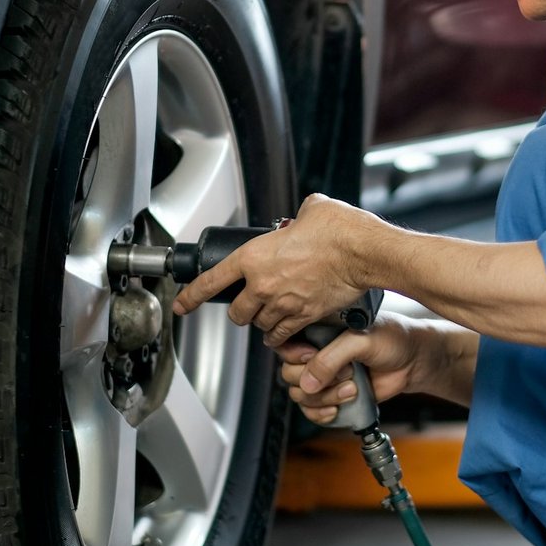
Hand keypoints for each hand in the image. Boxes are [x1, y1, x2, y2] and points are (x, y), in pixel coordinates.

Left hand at [171, 194, 381, 345]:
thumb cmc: (339, 230)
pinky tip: (288, 329)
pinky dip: (283, 335)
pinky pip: (283, 335)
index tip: (182, 305)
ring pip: (260, 326)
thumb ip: (298, 217)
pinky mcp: (305, 317)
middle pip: (237, 313)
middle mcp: (263, 284)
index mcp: (254, 255)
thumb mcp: (311, 210)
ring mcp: (283, 304)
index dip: (191, 296)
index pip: (211, 281)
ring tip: (272, 314)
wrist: (363, 251)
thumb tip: (304, 217)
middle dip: (242, 310)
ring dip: (263, 322)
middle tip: (250, 303)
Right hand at [274, 311, 427, 425]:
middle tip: (345, 372)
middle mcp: (316, 352)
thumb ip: (332, 358)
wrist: (414, 361)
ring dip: (324, 397)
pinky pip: (311, 410)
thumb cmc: (392, 340)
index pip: (286, 343)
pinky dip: (321, 413)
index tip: (310, 357)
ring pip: (300, 394)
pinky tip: (338, 408)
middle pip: (289, 373)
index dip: (293, 355)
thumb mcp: (361, 340)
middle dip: (316, 380)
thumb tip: (307, 383)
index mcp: (319, 330)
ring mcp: (324, 375)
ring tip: (351, 389)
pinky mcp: (332, 394)